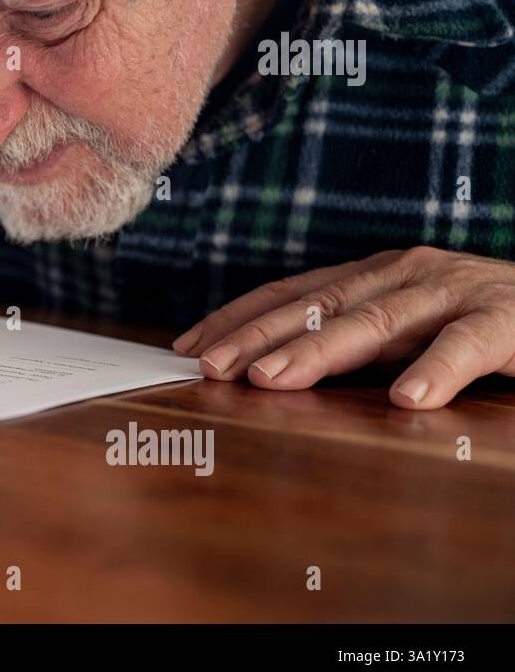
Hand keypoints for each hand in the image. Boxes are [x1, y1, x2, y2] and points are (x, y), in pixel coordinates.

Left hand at [172, 247, 514, 409]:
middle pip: (318, 306)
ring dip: (320, 351)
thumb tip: (268, 368)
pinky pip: (466, 344)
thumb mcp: (403, 326)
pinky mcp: (505, 320)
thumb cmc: (477, 319)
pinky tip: (408, 399)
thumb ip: (350, 341)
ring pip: (376, 321)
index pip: (291, 293)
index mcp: (374, 275)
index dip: (238, 317)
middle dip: (258, 336)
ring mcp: (452, 291)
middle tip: (212, 367)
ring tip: (273, 379)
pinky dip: (436, 369)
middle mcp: (404, 273)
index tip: (188, 347)